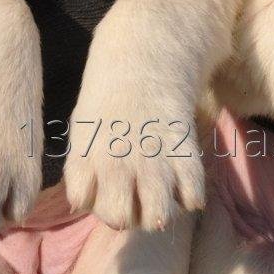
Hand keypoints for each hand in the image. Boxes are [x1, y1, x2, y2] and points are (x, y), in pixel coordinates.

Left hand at [63, 83, 204, 230]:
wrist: (147, 54)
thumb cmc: (113, 96)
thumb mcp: (84, 127)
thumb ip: (83, 166)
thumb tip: (84, 204)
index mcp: (87, 152)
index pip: (82, 201)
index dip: (94, 196)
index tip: (104, 180)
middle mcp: (116, 161)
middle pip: (119, 218)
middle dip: (128, 213)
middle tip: (136, 193)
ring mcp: (152, 159)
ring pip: (156, 217)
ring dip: (160, 211)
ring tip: (162, 192)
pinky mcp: (185, 151)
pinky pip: (190, 198)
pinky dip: (190, 195)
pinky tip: (183, 177)